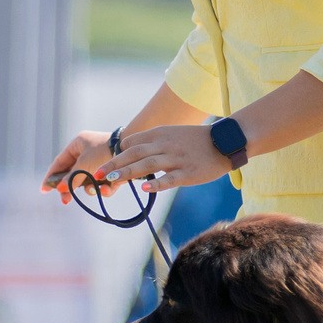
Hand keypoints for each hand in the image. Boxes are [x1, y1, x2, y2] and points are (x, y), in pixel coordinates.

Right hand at [42, 131, 114, 200]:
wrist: (132, 152)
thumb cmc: (104, 153)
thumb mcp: (84, 165)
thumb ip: (71, 178)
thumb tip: (60, 188)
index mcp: (78, 144)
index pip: (60, 162)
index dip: (51, 176)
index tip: (44, 189)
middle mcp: (88, 152)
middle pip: (73, 174)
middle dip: (71, 188)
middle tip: (65, 200)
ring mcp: (100, 162)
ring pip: (88, 181)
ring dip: (89, 189)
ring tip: (92, 190)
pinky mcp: (113, 172)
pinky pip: (103, 183)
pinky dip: (104, 189)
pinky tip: (106, 190)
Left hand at [95, 122, 231, 193]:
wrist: (225, 142)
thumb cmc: (196, 141)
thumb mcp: (172, 134)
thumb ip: (153, 143)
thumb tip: (131, 151)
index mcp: (160, 134)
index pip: (132, 143)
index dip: (117, 154)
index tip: (107, 166)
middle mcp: (165, 145)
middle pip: (134, 154)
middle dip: (114, 164)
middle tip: (98, 174)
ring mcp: (176, 159)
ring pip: (147, 165)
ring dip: (127, 172)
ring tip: (112, 180)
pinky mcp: (187, 173)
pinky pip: (169, 179)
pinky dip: (155, 184)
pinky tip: (143, 189)